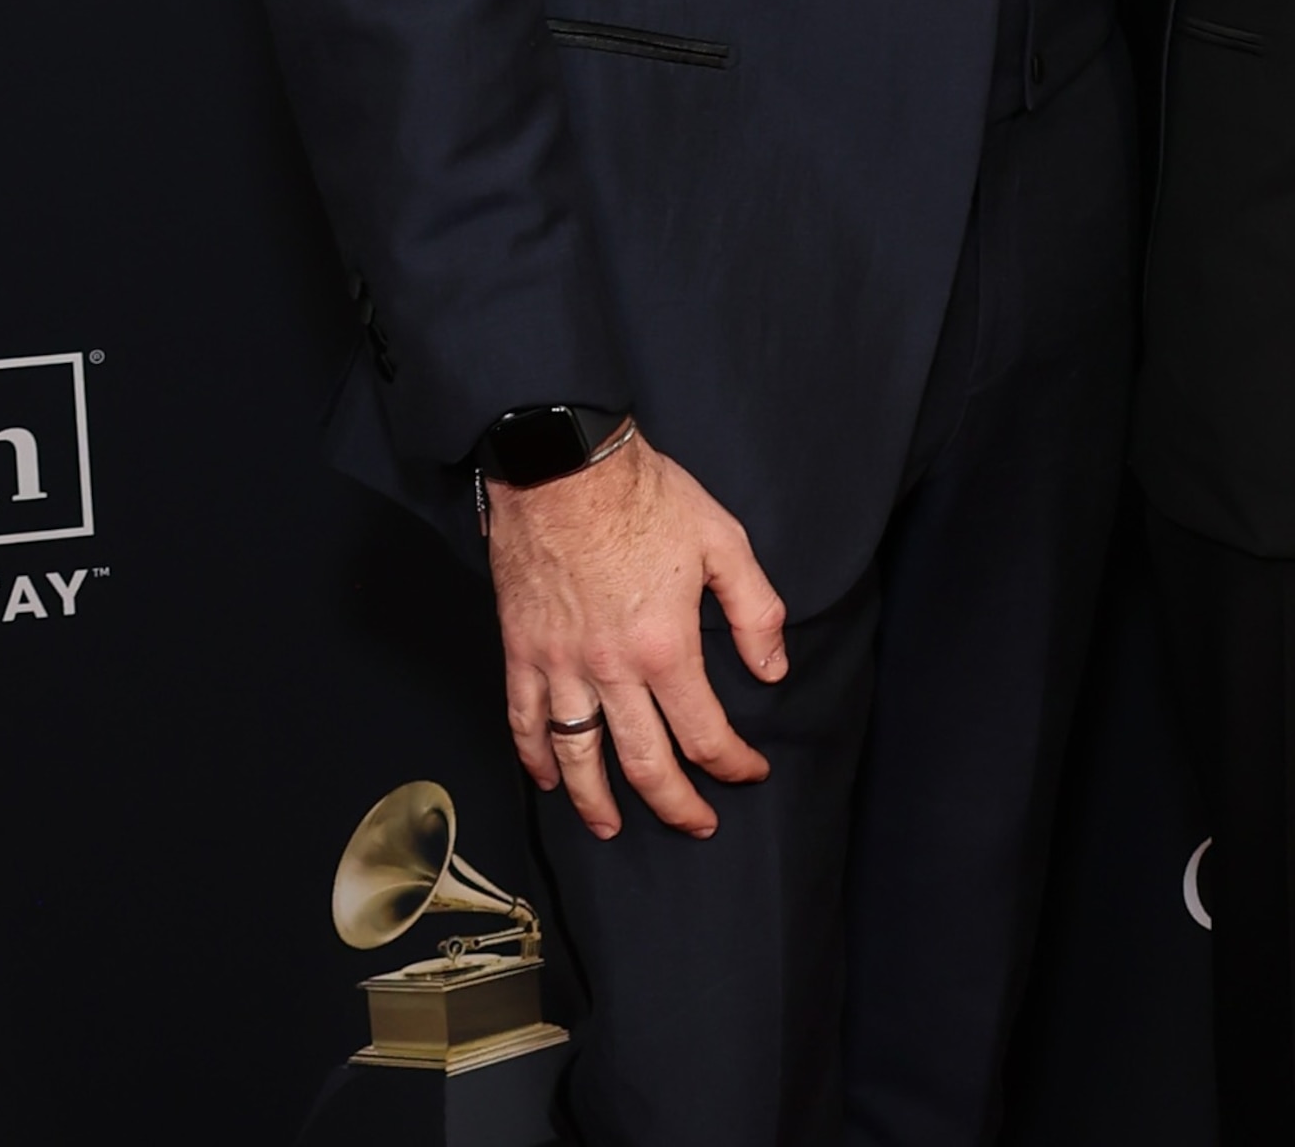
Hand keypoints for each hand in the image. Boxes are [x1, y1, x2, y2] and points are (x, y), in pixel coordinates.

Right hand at [487, 431, 787, 839]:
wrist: (562, 464)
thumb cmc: (647, 496)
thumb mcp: (722, 540)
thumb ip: (754, 610)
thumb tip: (772, 669)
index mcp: (665, 647)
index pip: (705, 733)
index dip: (733, 763)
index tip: (750, 772)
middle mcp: (611, 671)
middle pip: (644, 764)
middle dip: (675, 804)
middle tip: (696, 824)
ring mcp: (560, 666)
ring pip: (578, 757)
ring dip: (598, 803)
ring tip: (613, 828)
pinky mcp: (522, 651)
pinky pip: (524, 721)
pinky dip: (535, 759)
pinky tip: (549, 779)